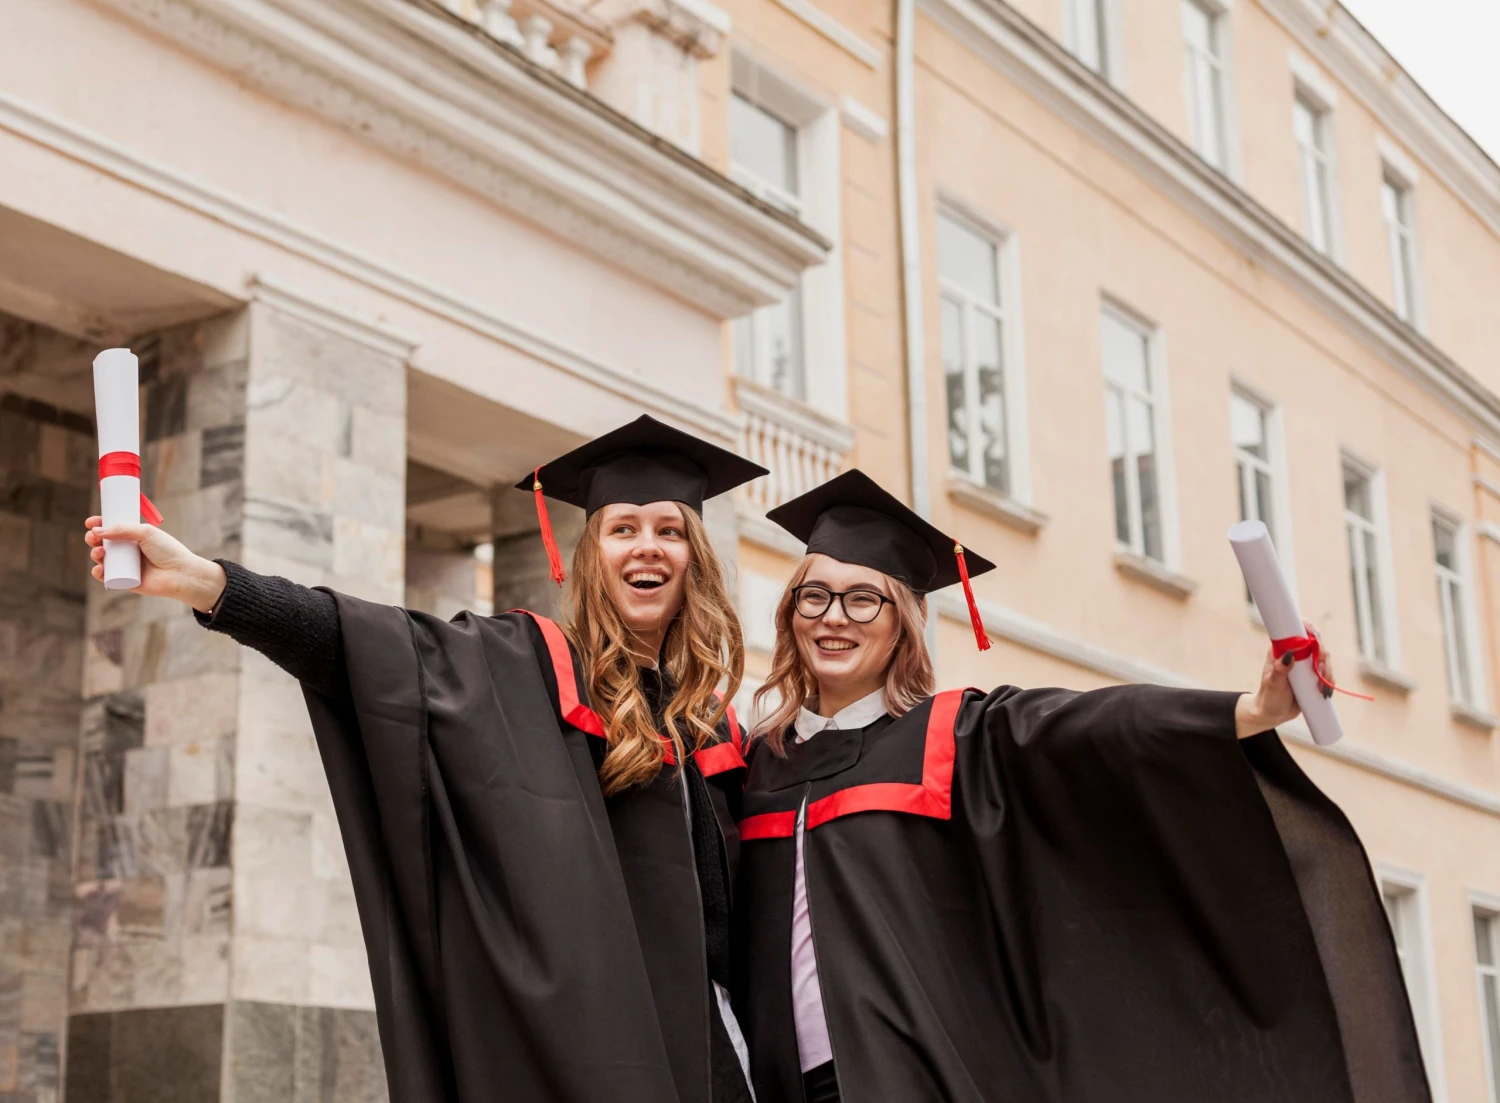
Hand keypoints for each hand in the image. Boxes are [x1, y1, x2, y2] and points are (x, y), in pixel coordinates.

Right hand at [83, 515, 226, 612]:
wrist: (180, 574)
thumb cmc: (167, 551)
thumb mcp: (146, 533)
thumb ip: (122, 529)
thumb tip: (98, 530)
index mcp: (133, 536)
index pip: (111, 528)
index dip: (99, 525)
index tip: (90, 522)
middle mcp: (127, 551)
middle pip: (103, 543)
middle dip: (93, 538)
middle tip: (93, 537)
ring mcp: (125, 566)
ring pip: (101, 559)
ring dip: (94, 554)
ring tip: (99, 552)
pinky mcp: (124, 581)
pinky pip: (106, 577)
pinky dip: (98, 573)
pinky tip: (99, 569)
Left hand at [1234, 620, 1332, 738]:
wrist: (1273, 714)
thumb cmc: (1269, 697)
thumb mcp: (1273, 684)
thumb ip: (1280, 670)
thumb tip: (1289, 654)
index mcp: (1281, 650)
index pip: (1297, 631)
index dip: (1308, 629)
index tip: (1314, 639)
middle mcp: (1295, 654)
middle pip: (1316, 644)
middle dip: (1322, 656)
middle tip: (1320, 671)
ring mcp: (1305, 665)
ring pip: (1324, 659)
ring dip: (1328, 672)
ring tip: (1322, 689)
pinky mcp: (1313, 676)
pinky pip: (1327, 673)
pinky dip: (1330, 680)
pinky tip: (1326, 692)